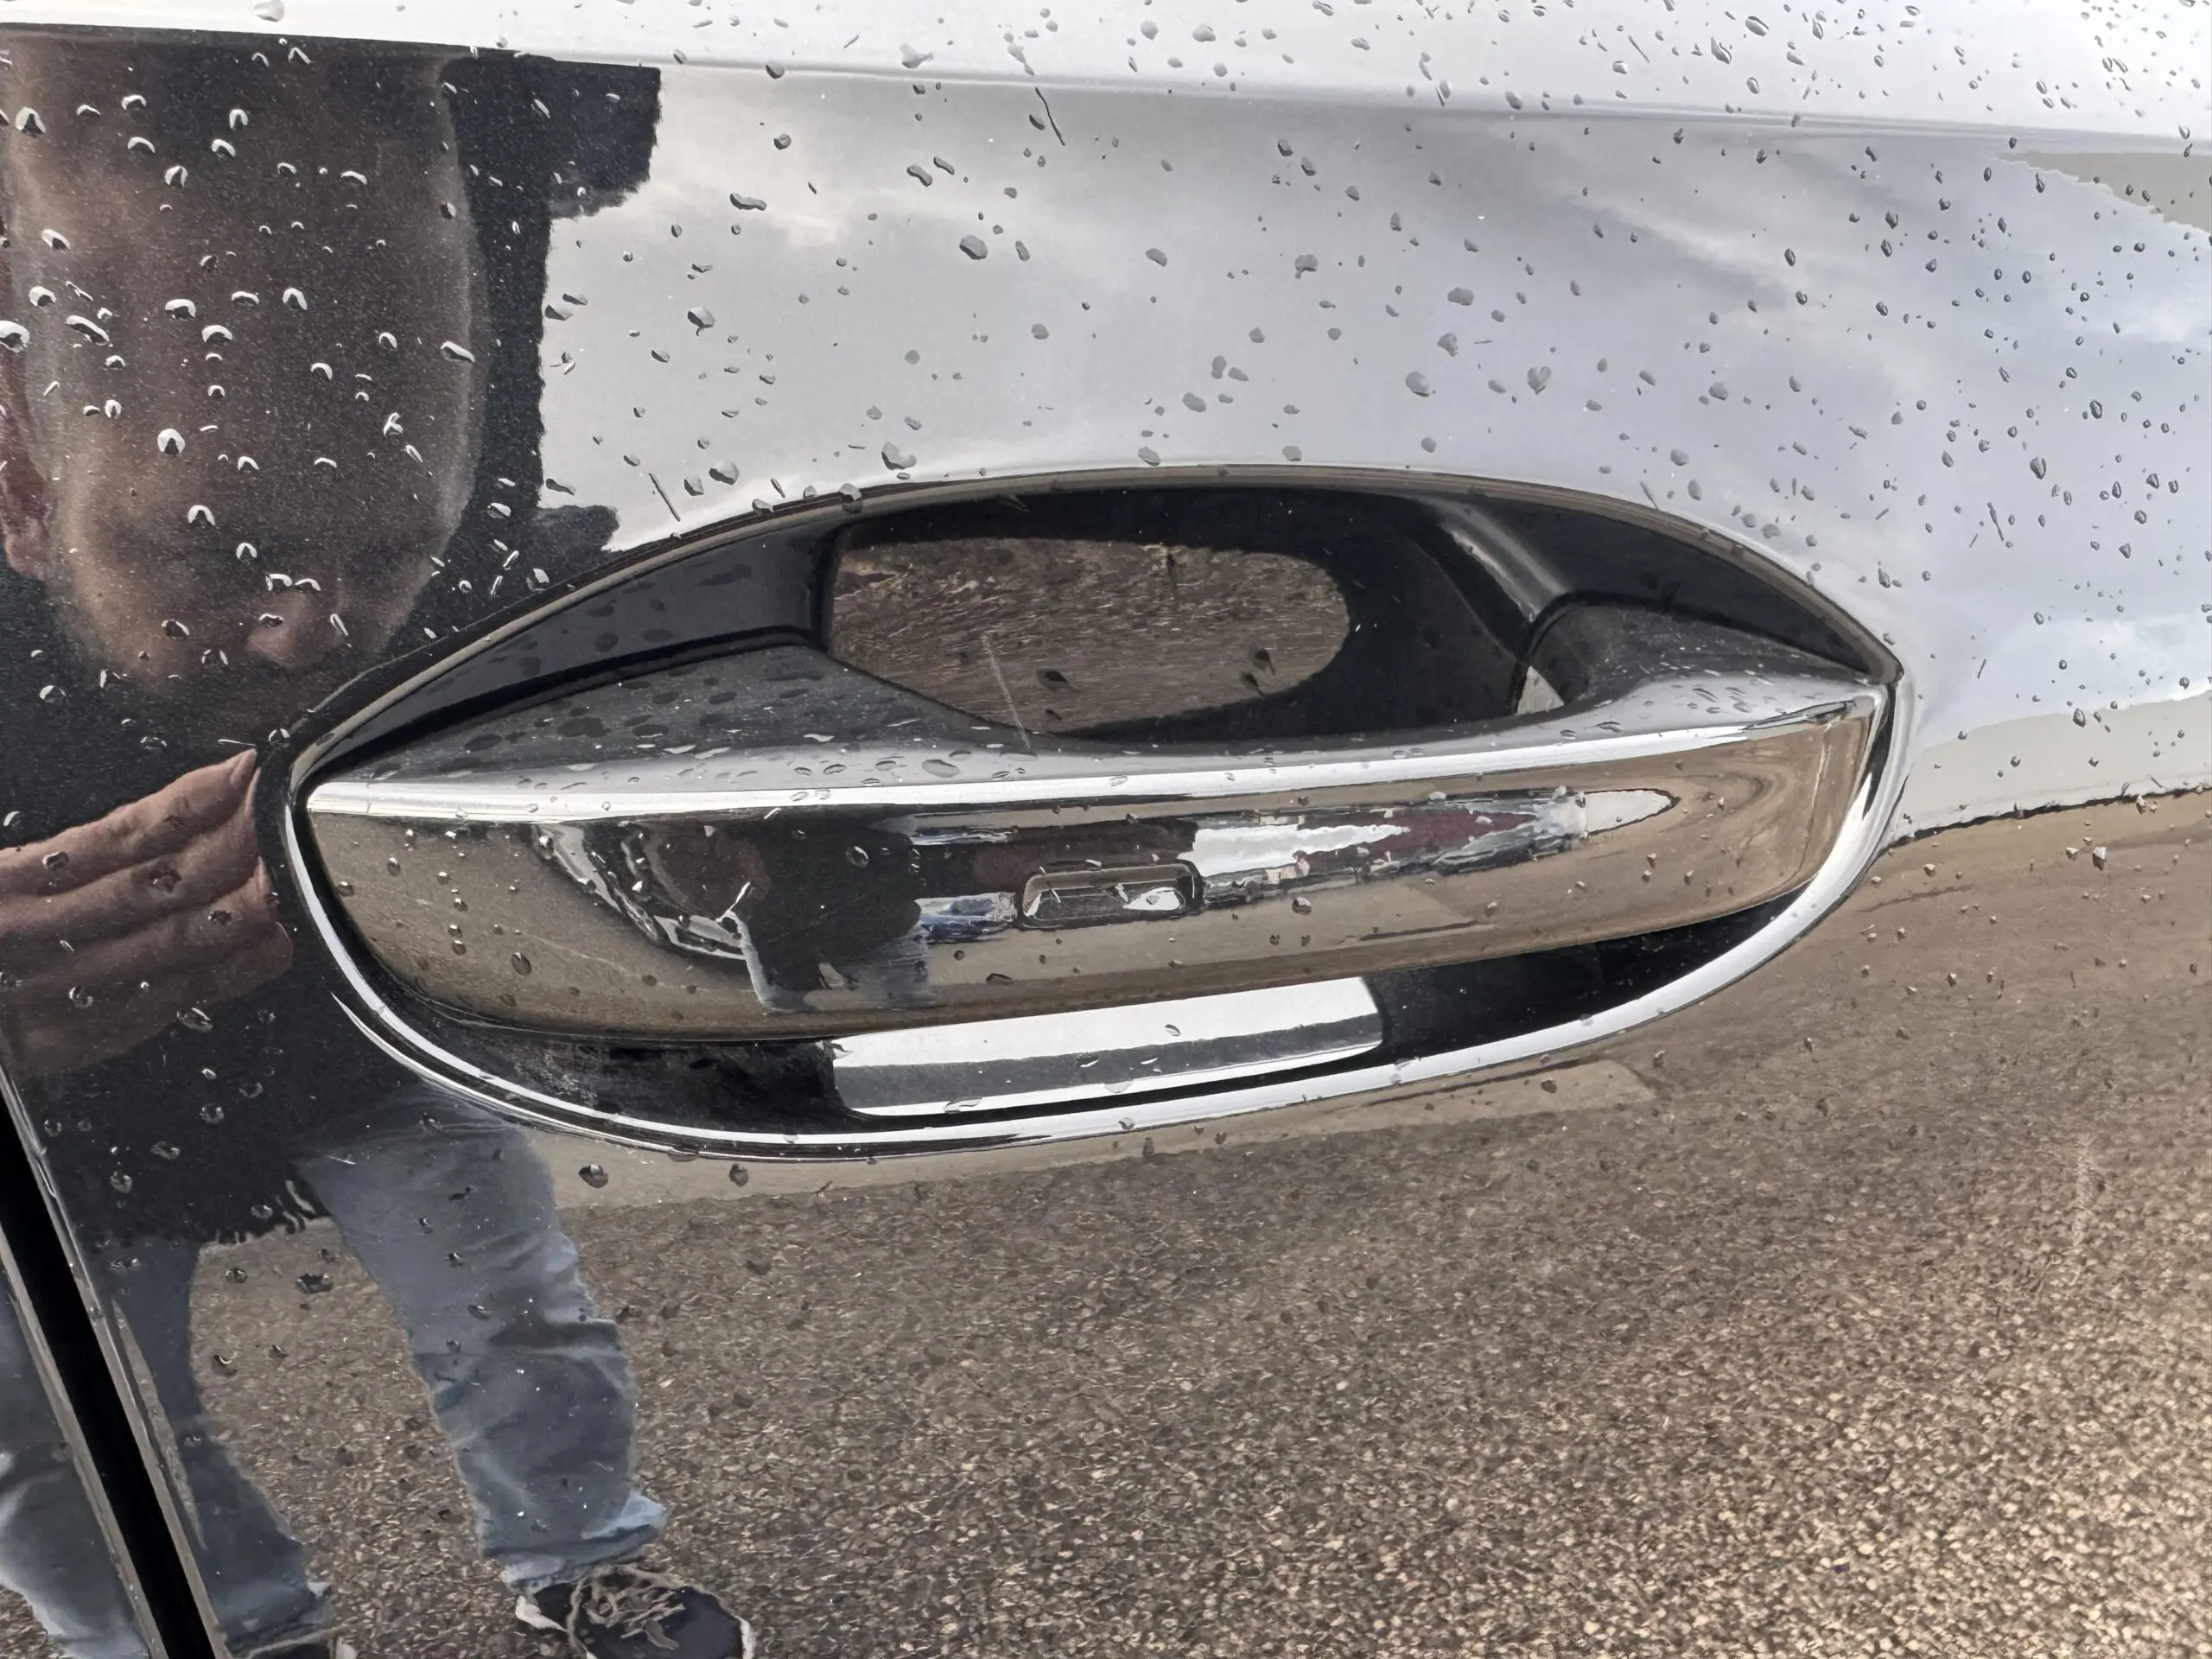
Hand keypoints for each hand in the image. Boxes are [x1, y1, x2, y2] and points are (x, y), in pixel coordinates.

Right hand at [0, 752, 291, 1075]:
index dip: (189, 803)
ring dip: (247, 905)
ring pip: (169, 941)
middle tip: (293, 814)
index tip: (242, 772)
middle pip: (158, 884)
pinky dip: (222, 974)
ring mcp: (52, 992)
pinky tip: (272, 947)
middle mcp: (29, 936)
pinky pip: (156, 1004)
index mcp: (2, 883)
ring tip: (303, 870)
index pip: (118, 835)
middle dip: (237, 847)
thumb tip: (141, 820)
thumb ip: (46, 854)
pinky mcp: (63, 1044)